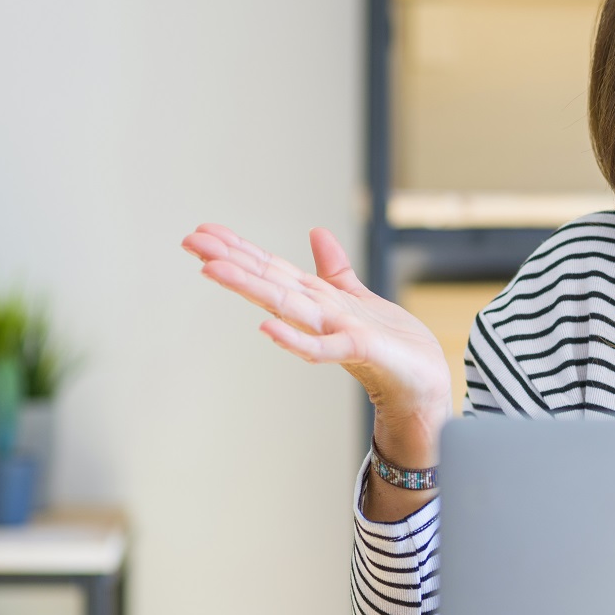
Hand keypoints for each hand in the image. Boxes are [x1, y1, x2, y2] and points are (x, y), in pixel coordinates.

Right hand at [181, 224, 452, 461]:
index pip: (272, 268)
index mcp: (318, 299)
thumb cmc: (392, 346)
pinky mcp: (358, 352)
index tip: (204, 230)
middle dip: (230, 261)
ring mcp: (335, 333)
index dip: (239, 248)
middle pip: (268, 282)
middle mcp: (319, 315)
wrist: (424, 385)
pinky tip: (266, 327)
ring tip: (212, 268)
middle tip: (190, 241)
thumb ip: (334, 268)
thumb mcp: (359, 296)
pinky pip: (321, 348)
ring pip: (285, 306)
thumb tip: (316, 232)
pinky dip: (295, 339)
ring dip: (249, 288)